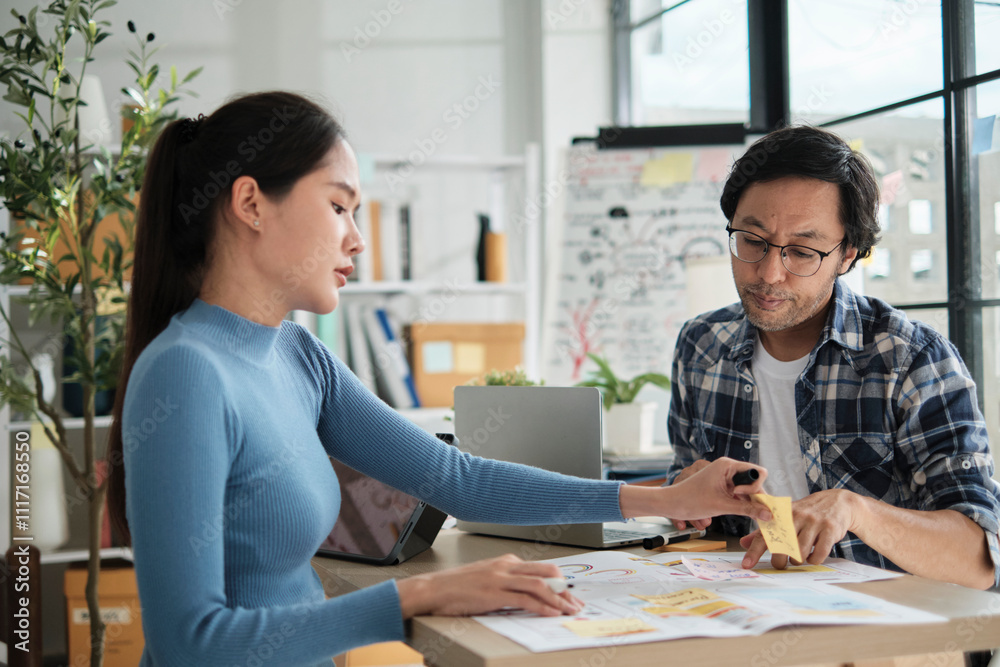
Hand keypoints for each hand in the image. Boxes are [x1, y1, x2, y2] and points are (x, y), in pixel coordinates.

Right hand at [396, 554, 583, 618]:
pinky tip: (551, 613)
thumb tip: (525, 596)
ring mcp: (500, 578)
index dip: (559, 581)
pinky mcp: (493, 593)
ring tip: (569, 610)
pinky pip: (524, 598)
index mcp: (505, 562)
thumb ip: (505, 584)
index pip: (541, 568)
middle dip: (565, 589)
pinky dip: (541, 606)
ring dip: (558, 599)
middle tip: (575, 603)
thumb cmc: (455, 588)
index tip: (569, 595)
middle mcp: (505, 566)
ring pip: (539, 584)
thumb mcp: (485, 580)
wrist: (432, 590)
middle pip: (546, 571)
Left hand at [655, 457, 770, 525]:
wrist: (671, 503)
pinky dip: (742, 502)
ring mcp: (725, 476)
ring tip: (745, 512)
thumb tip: (768, 514)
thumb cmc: (690, 500)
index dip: (756, 486)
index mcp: (727, 465)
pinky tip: (741, 511)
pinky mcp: (723, 485)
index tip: (743, 496)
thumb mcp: (722, 505)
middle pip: (754, 480)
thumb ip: (747, 509)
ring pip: (748, 487)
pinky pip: (740, 492)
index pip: (757, 471)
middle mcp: (728, 467)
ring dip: (749, 500)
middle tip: (751, 509)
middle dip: (755, 495)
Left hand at [739, 489, 859, 568]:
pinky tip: (814, 555)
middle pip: (781, 547)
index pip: (764, 534)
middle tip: (781, 564)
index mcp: (782, 513)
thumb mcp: (785, 517)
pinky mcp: (829, 529)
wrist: (838, 502)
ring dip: (798, 560)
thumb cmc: (806, 513)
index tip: (746, 565)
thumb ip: (765, 531)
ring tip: (800, 556)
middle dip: (779, 561)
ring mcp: (813, 521)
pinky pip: (818, 554)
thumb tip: (743, 543)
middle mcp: (796, 516)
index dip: (754, 551)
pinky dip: (814, 560)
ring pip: (800, 552)